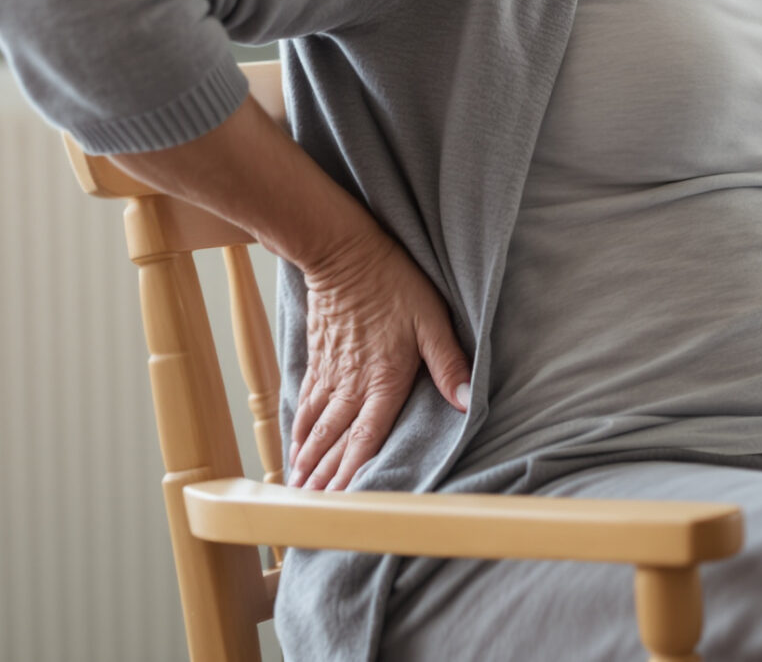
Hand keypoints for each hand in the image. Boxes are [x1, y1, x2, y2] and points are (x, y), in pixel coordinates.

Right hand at [288, 228, 471, 490]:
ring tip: (299, 489)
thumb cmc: (393, 282)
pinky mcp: (317, 360)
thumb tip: (467, 401)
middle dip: (325, 478)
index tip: (344, 503)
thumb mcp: (432, 319)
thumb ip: (448, 363)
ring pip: (316, 427)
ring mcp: (330, 374)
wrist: (342, 251)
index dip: (354, 473)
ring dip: (308, 460)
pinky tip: (294, 447)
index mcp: (383, 381)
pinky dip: (297, 431)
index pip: (368, 438)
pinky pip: (304, 404)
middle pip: (336, 441)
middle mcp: (351, 385)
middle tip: (312, 510)